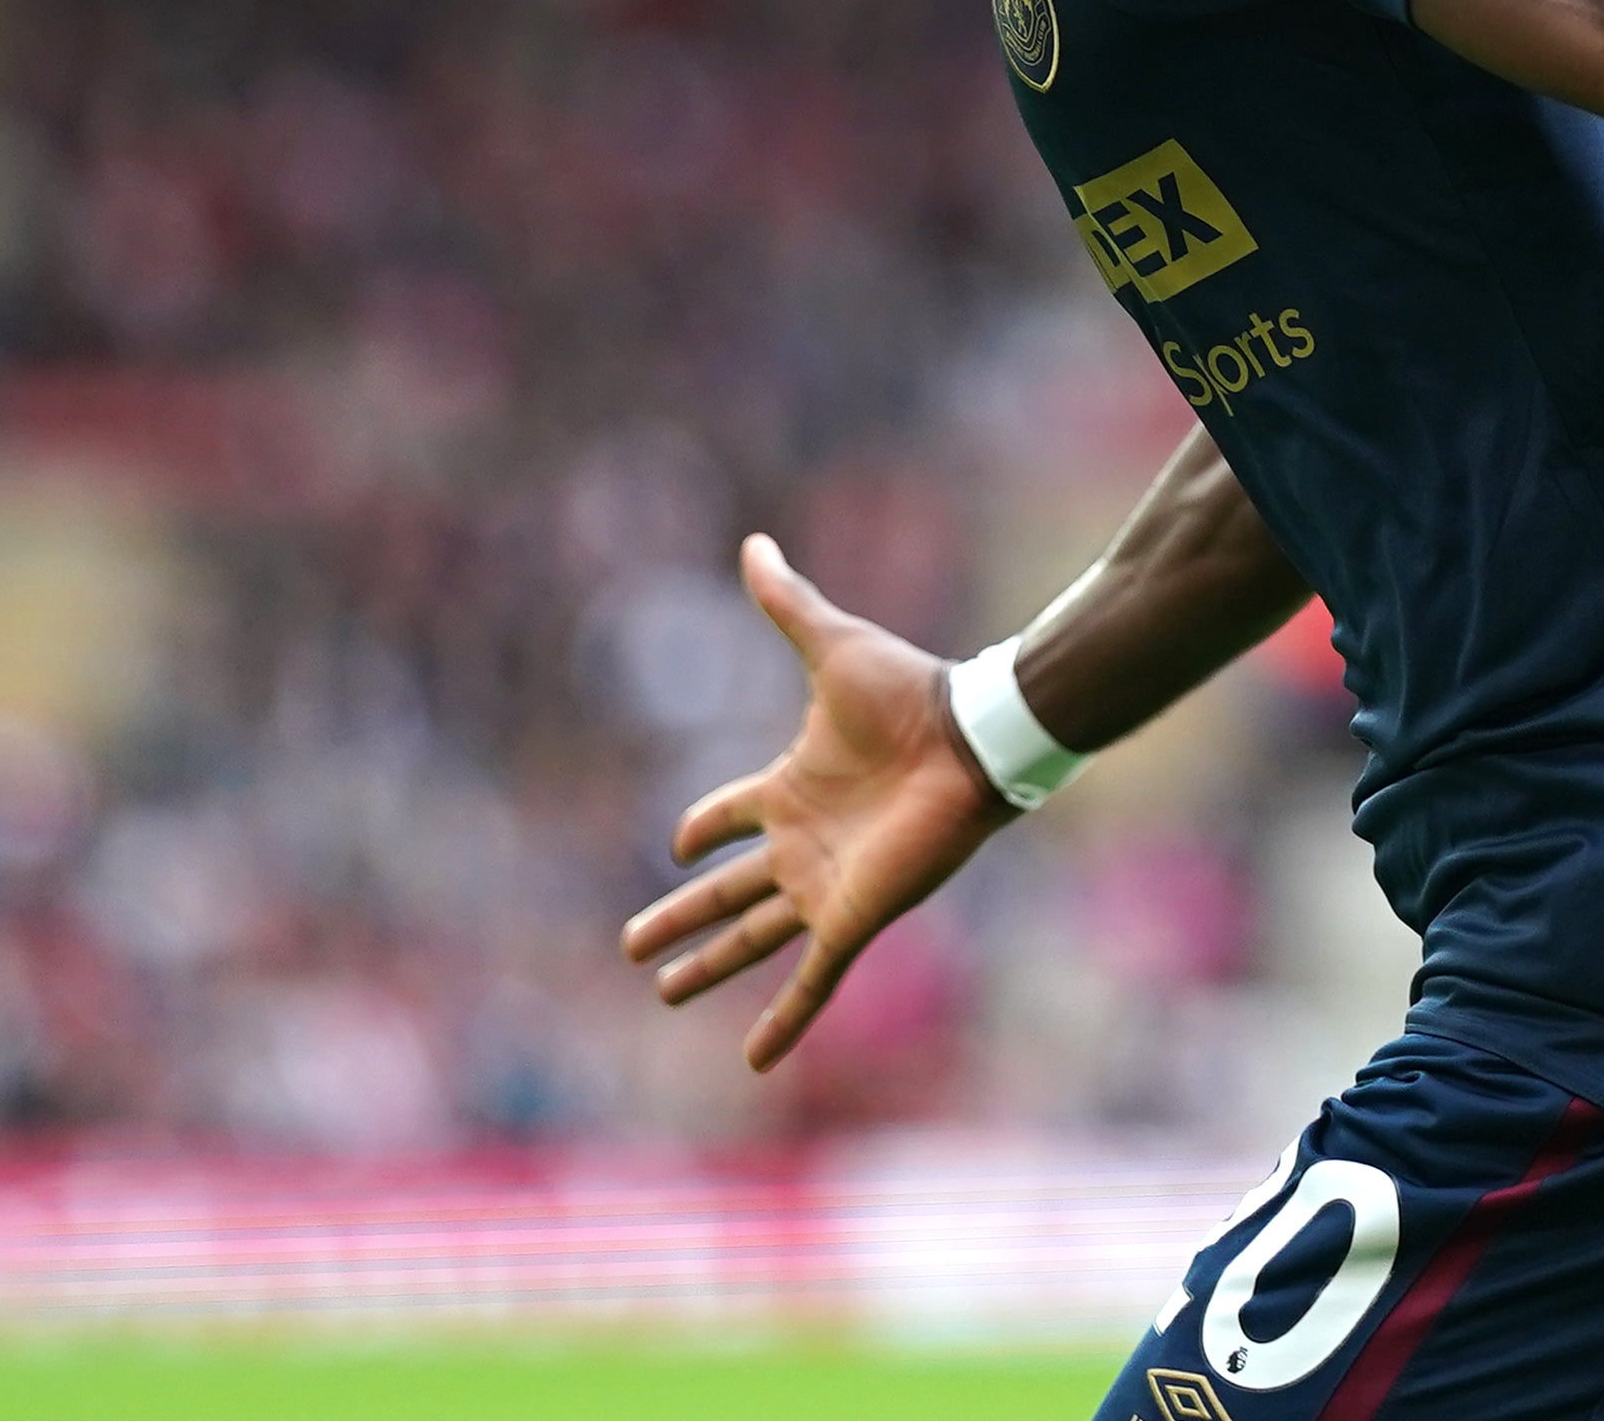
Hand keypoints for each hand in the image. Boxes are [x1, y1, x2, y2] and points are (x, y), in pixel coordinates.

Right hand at [618, 533, 1016, 1070]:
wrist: (971, 741)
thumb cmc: (908, 693)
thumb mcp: (830, 646)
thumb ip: (787, 603)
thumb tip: (755, 542)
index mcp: (793, 787)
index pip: (731, 817)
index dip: (700, 830)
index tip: (676, 843)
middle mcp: (804, 844)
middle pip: (726, 892)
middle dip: (680, 920)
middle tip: (632, 947)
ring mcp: (826, 887)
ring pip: (753, 939)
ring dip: (708, 968)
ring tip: (661, 995)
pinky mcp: (854, 918)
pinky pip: (813, 982)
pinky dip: (784, 1021)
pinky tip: (754, 1061)